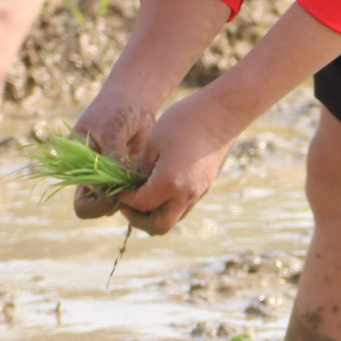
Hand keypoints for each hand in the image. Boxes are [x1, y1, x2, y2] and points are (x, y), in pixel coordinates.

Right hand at [68, 77, 169, 219]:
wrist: (134, 100)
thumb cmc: (115, 109)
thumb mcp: (111, 129)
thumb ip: (114, 155)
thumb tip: (120, 183)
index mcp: (79, 171)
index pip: (83, 204)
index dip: (98, 205)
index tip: (115, 191)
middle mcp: (95, 180)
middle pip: (101, 211)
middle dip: (117, 205)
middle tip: (133, 192)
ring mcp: (114, 180)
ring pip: (122, 204)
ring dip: (133, 197)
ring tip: (144, 178)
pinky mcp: (132, 177)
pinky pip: (137, 193)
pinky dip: (145, 189)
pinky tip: (153, 176)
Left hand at [116, 91, 238, 235]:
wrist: (222, 114)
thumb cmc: (184, 121)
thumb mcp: (153, 141)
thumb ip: (141, 168)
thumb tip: (134, 184)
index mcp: (169, 182)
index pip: (141, 204)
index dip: (125, 200)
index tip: (118, 189)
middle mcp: (185, 194)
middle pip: (159, 227)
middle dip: (139, 220)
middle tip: (128, 205)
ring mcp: (199, 193)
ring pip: (174, 219)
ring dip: (155, 215)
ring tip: (143, 198)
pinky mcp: (206, 187)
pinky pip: (184, 206)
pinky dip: (169, 205)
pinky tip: (161, 188)